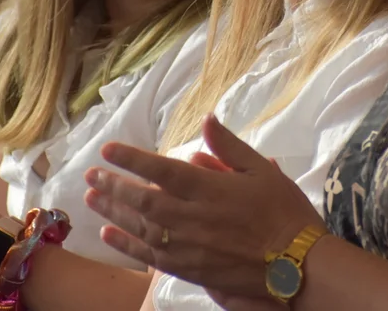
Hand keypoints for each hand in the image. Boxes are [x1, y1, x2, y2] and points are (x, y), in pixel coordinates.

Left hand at [83, 115, 324, 298]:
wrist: (298, 264)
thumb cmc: (283, 212)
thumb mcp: (261, 169)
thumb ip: (228, 146)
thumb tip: (206, 120)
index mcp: (208, 188)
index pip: (160, 169)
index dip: (131, 159)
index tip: (108, 149)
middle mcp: (191, 217)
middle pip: (142, 199)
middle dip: (113, 184)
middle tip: (90, 174)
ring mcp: (187, 245)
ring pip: (139, 226)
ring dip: (112, 210)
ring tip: (91, 197)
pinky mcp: (188, 268)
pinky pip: (148, 256)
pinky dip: (125, 243)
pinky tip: (108, 233)